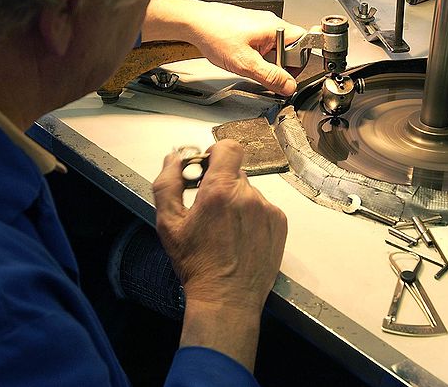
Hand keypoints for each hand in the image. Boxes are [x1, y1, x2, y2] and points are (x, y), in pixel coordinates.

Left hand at [144, 0, 305, 95]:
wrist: (194, 23)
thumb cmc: (215, 34)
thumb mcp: (245, 63)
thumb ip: (270, 76)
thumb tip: (288, 86)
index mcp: (275, 27)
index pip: (304, 43)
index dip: (299, 62)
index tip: (287, 74)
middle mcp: (270, 22)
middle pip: (290, 47)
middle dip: (281, 63)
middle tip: (264, 70)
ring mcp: (259, 24)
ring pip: (275, 47)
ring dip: (267, 60)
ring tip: (249, 63)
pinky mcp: (249, 27)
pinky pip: (262, 44)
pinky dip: (256, 54)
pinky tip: (242, 57)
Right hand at [152, 140, 287, 369]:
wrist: (227, 299)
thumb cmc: (196, 264)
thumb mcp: (168, 224)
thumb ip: (167, 183)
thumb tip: (173, 157)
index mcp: (219, 191)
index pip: (228, 148)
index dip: (216, 153)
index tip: (207, 168)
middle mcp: (248, 196)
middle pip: (235, 173)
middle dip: (221, 185)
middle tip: (209, 210)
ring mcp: (267, 210)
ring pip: (249, 192)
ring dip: (237, 202)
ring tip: (225, 231)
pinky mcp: (280, 223)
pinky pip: (264, 208)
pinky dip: (252, 216)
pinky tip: (240, 238)